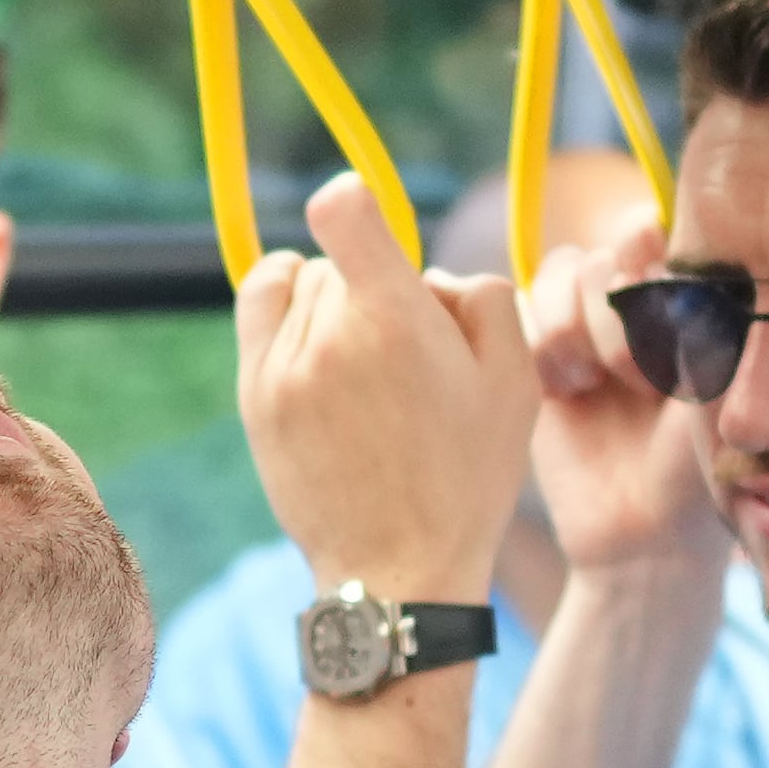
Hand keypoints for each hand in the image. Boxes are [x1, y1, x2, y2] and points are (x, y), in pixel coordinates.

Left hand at [235, 171, 536, 607]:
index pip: (344, 211)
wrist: (397, 566)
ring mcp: (281, 367)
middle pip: (341, 261)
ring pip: (304, 287)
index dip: (358, 200)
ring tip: (370, 367)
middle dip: (376, 285)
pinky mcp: (254, 394)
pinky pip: (261, 307)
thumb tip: (427, 272)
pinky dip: (287, 307)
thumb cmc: (467, 476)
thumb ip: (482, 298)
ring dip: (334, 305)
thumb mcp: (514, 381)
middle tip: (410, 351)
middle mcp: (328, 336)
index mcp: (396, 322)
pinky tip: (316, 335)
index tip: (368, 218)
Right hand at [519, 214, 729, 582]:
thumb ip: (687, 308)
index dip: (650, 276)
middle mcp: (636, 303)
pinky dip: (539, 347)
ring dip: (574, 332)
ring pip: (560, 272)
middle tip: (638, 383)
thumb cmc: (694, 469)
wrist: (641, 539)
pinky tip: (562, 392)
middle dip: (616, 321)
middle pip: (606, 255)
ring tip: (593, 388)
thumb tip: (651, 228)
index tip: (673, 339)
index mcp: (686, 301)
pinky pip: (517, 306)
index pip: (656, 235)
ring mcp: (584, 326)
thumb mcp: (710, 386)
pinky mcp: (537, 352)